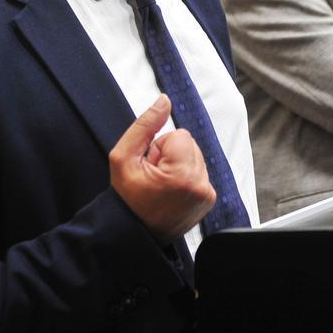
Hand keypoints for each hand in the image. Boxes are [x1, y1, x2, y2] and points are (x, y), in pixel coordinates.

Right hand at [109, 94, 215, 240]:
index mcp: (183, 175)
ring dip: (177, 166)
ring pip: (194, 156)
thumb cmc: (126, 198)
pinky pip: (198, 171)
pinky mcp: (208, 199)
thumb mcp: (123, 157)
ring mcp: (207, 194)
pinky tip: (170, 192)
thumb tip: (164, 100)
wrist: (133, 232)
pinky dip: (185, 177)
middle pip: (189, 144)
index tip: (149, 168)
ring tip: (161, 186)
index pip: (179, 135)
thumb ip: (146, 124)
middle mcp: (201, 185)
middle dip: (170, 156)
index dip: (159, 148)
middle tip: (153, 178)